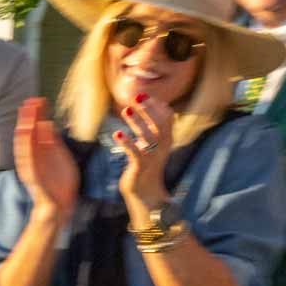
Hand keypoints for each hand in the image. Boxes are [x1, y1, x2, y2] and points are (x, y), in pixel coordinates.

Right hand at [13, 98, 77, 221]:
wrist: (59, 206)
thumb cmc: (61, 183)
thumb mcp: (60, 157)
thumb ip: (53, 141)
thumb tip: (49, 123)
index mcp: (41, 152)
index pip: (37, 128)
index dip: (37, 114)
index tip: (40, 100)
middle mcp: (33, 157)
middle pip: (28, 133)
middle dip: (29, 117)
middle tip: (31, 101)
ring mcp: (31, 165)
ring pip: (25, 143)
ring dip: (25, 127)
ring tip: (26, 113)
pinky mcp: (32, 175)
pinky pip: (27, 157)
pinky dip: (26, 144)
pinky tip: (26, 133)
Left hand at [116, 94, 175, 220]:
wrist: (144, 192)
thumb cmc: (144, 165)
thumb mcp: (149, 145)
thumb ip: (148, 128)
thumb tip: (143, 107)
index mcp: (166, 139)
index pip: (167, 117)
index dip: (157, 104)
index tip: (144, 93)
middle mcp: (163, 147)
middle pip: (160, 123)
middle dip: (149, 108)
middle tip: (137, 96)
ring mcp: (153, 157)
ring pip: (148, 136)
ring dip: (137, 122)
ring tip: (125, 110)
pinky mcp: (141, 167)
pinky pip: (136, 153)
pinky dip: (127, 143)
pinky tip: (118, 134)